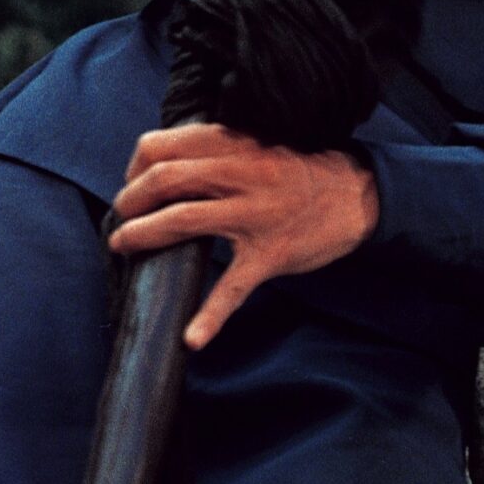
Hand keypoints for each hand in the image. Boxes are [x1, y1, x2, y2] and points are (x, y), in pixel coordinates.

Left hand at [108, 124, 380, 349]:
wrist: (359, 195)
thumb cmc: (303, 170)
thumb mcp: (259, 144)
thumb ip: (217, 148)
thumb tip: (163, 164)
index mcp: (234, 144)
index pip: (161, 146)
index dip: (134, 168)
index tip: (134, 184)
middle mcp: (241, 175)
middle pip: (163, 180)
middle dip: (129, 202)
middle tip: (123, 218)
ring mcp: (255, 215)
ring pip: (181, 221)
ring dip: (141, 236)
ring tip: (125, 246)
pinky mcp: (270, 253)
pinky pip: (232, 287)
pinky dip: (210, 316)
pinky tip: (193, 339)